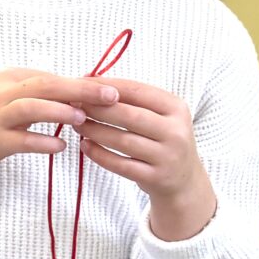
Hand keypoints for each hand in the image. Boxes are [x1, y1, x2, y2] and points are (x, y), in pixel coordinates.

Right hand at [0, 70, 121, 203]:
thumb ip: (39, 95)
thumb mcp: (8, 99)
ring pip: (29, 108)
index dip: (81, 83)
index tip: (110, 90)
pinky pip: (18, 140)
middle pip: (44, 86)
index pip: (50, 76)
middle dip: (79, 89)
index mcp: (9, 78)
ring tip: (83, 118)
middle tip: (110, 96)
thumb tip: (79, 93)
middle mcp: (0, 93)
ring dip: (58, 112)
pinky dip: (40, 142)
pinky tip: (60, 147)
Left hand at [79, 78, 217, 239]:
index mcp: (176, 108)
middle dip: (97, 108)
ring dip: (94, 130)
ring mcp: (167, 156)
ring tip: (76, 124)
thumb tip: (88, 79)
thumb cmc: (162, 139)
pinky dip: (99, 154)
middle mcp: (176, 131)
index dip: (107, 86)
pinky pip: (121, 165)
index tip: (82, 83)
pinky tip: (84, 146)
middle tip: (74, 104)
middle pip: (129, 115)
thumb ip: (130, 99)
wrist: (184, 179)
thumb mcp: (158, 115)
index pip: (137, 91)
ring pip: (123, 140)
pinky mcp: (156, 178)